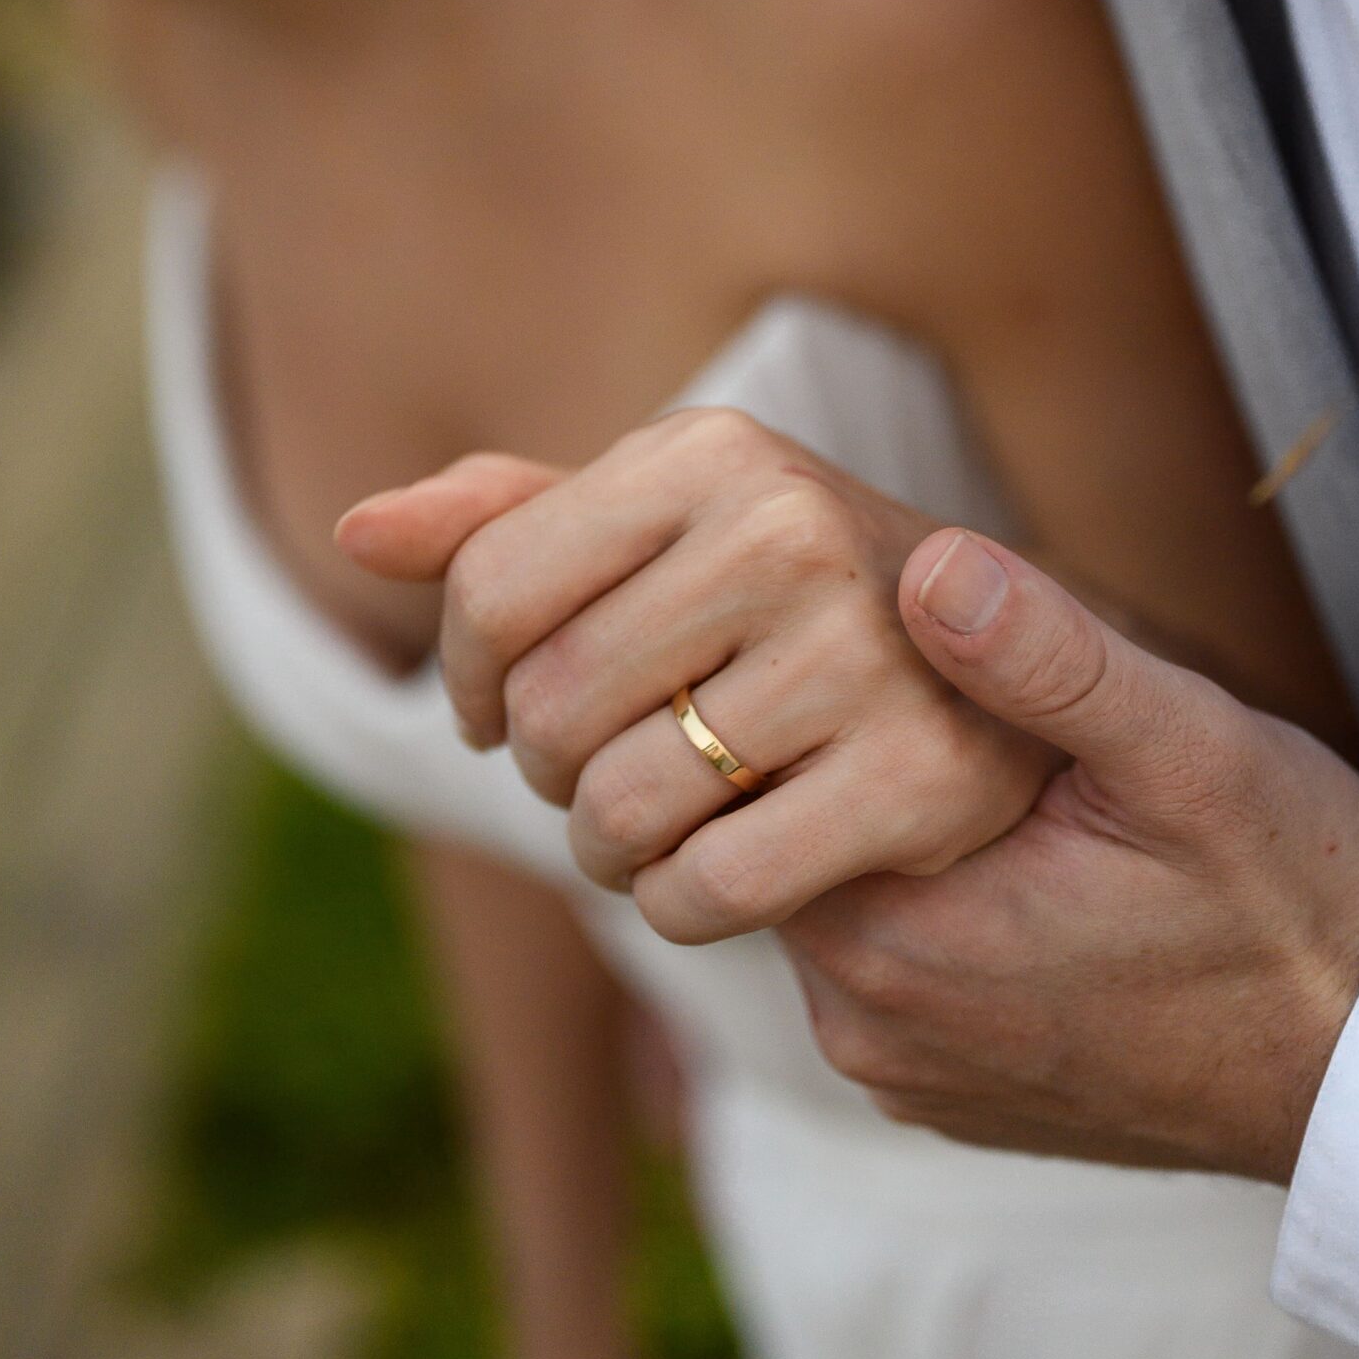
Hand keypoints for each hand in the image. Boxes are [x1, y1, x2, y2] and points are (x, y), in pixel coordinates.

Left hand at [337, 410, 1054, 940]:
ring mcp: (863, 653)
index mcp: (712, 450)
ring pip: (618, 810)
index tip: (491, 711)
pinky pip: (706, 892)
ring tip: (652, 821)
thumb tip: (354, 533)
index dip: (466, 677)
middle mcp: (791, 528)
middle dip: (544, 769)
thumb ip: (504, 521)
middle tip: (595, 770)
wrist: (1005, 663)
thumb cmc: (782, 591)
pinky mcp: (918, 779)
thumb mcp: (661, 524)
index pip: (492, 586)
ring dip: (606, 850)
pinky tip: (713, 869)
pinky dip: (680, 908)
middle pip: (546, 708)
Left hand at [782, 527, 1358, 1183]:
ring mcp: (903, 1065)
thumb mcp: (1190, 751)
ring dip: (881, 825)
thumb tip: (928, 561)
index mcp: (893, 934)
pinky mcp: (946, 1089)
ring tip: (981, 761)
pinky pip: (886, 966)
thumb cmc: (1289, 904)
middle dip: (837, 750)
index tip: (863, 626)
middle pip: (780, 838)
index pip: (753, 783)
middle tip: (925, 674)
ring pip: (830, 897)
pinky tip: (1009, 850)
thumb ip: (1050, 659)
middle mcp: (868, 1020)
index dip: (796, 687)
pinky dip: (923, 901)